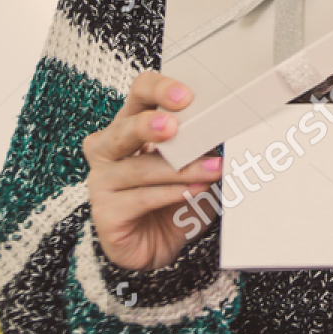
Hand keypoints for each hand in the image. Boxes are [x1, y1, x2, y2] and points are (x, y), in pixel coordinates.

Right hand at [82, 71, 223, 270]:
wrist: (158, 244)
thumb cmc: (174, 196)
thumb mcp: (194, 164)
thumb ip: (203, 144)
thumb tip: (230, 127)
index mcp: (130, 124)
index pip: (139, 93)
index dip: (159, 89)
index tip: (185, 96)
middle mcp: (109, 149)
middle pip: (126, 126)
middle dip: (151, 125)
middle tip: (176, 127)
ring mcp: (102, 181)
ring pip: (140, 168)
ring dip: (180, 169)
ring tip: (212, 169)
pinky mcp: (105, 213)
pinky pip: (139, 199)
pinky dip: (171, 194)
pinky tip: (194, 191)